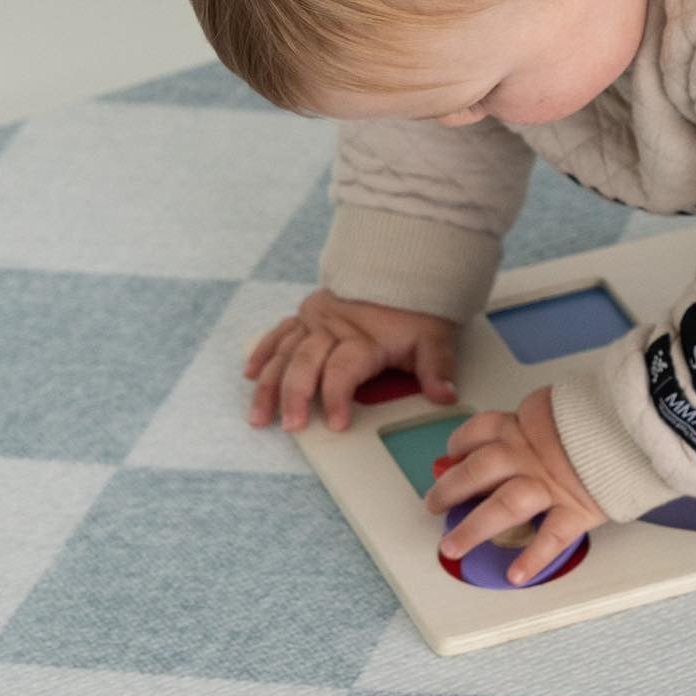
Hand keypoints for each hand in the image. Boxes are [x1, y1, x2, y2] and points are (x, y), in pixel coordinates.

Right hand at [244, 293, 460, 433]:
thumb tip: (445, 394)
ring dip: (269, 386)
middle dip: (294, 397)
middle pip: (305, 364)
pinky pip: (278, 334)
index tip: (337, 423)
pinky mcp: (305, 315)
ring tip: (259, 415)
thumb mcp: (433, 337)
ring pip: (284, 354)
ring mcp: (315, 320)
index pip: (343, 371)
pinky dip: (263, 353)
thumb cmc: (417, 310)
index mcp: (362, 337)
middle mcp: (332, 327)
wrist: (404, 269)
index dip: (337, 398)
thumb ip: (437, 367)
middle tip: (291, 425)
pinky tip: (250, 374)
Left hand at [427, 385, 605, 585]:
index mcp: (527, 424)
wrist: (645, 420)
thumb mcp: (566, 403)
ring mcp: (551, 484)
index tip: (450, 456)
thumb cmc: (610, 412)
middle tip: (432, 504)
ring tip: (451, 547)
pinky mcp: (576, 508)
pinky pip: (549, 538)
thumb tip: (520, 431)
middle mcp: (531, 455)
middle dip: (449, 489)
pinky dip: (532, 558)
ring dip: (473, 528)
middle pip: (478, 470)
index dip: (459, 445)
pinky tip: (515, 575)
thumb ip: (543, 417)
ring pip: (502, 506)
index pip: (481, 430)